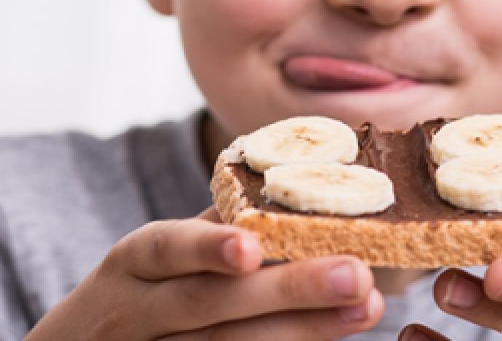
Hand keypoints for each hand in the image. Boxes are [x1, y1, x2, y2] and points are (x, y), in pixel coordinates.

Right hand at [27, 208, 383, 339]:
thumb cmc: (144, 290)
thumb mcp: (161, 254)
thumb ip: (216, 225)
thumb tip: (303, 177)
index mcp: (134, 264)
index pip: (165, 249)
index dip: (205, 248)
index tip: (252, 246)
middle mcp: (138, 314)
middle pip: (211, 305)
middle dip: (289, 291)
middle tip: (358, 275)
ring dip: (305, 329)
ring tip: (366, 305)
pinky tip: (332, 337)